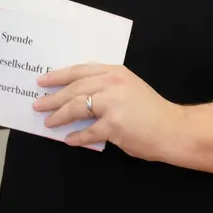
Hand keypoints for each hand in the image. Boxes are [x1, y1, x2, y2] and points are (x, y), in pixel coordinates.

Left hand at [33, 62, 186, 160]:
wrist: (173, 129)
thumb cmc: (151, 110)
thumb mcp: (129, 86)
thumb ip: (106, 84)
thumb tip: (77, 92)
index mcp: (115, 72)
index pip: (79, 71)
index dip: (58, 76)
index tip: (42, 81)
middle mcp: (113, 84)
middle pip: (74, 89)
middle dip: (53, 98)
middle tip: (38, 105)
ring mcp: (113, 104)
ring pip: (76, 108)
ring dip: (59, 116)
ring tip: (48, 123)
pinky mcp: (114, 125)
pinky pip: (88, 132)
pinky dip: (77, 137)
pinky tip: (69, 140)